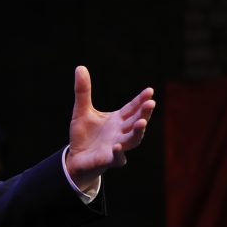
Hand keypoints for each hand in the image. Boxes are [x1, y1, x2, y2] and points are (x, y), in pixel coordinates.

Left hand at [65, 66, 154, 190]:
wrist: (76, 158)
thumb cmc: (84, 134)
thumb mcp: (81, 110)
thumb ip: (83, 91)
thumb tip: (80, 67)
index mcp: (117, 120)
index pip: (132, 108)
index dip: (141, 100)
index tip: (150, 90)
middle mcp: (120, 133)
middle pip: (136, 122)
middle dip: (144, 113)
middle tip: (151, 103)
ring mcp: (116, 147)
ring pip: (131, 141)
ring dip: (137, 132)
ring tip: (142, 122)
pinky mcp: (107, 160)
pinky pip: (116, 159)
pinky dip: (118, 154)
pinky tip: (118, 147)